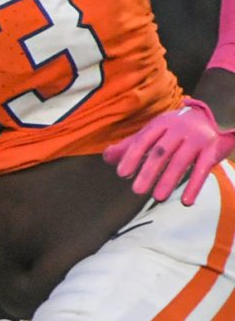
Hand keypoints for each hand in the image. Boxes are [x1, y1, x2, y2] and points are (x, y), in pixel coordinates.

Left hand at [104, 98, 234, 205]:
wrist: (210, 118)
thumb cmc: (173, 129)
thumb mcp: (153, 132)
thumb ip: (130, 145)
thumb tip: (107, 157)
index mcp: (161, 123)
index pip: (143, 140)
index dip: (131, 156)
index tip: (121, 173)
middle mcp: (179, 129)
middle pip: (161, 152)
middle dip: (148, 172)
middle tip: (137, 191)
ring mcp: (197, 139)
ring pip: (181, 162)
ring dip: (169, 181)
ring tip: (158, 198)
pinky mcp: (212, 150)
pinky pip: (202, 170)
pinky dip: (194, 186)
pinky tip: (186, 202)